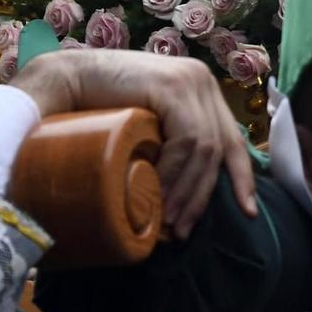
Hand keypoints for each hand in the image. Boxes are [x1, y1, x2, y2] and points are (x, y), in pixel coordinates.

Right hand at [11, 50, 258, 236]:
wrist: (64, 80)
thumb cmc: (97, 109)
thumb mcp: (147, 128)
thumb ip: (169, 145)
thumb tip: (183, 194)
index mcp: (201, 90)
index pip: (232, 138)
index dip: (242, 177)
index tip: (248, 211)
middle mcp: (202, 81)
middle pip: (222, 147)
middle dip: (205, 195)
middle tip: (183, 230)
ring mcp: (190, 80)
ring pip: (206, 147)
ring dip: (187, 190)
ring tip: (168, 220)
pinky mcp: (172, 86)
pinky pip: (187, 138)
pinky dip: (175, 171)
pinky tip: (160, 193)